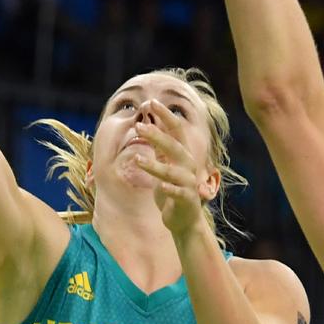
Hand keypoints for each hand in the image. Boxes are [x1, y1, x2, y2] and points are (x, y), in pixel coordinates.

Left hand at [133, 99, 213, 237]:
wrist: (184, 221)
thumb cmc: (172, 191)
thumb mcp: (164, 166)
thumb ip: (159, 148)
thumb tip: (147, 125)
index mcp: (182, 155)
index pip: (176, 130)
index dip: (165, 116)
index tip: (151, 102)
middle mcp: (187, 165)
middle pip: (173, 146)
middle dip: (157, 136)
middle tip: (138, 126)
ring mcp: (188, 183)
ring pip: (172, 171)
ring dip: (154, 165)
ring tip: (135, 159)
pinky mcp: (186, 199)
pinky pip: (178, 192)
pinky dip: (169, 189)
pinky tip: (161, 188)